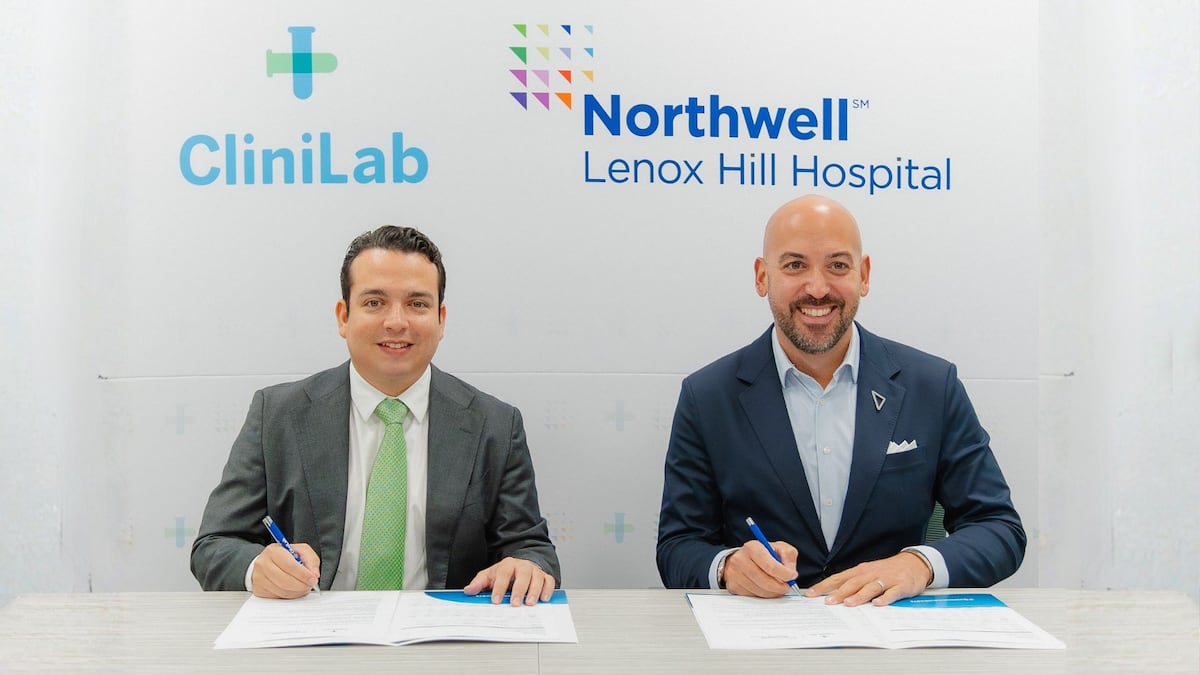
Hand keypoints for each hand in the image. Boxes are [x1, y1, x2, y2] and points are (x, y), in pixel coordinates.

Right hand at [251, 543, 319, 598]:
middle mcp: (263, 564)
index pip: (290, 566)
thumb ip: (310, 560)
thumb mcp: (300, 551)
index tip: (313, 579)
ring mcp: (259, 578)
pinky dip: (289, 596)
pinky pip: (277, 597)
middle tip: (310, 585)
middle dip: (302, 586)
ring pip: (282, 591)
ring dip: (297, 592)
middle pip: (285, 581)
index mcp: (273, 551)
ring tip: (303, 587)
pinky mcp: (259, 589)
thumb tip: (314, 574)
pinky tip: (293, 590)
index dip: (303, 575)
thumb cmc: (285, 556)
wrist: (267, 561)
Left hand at [463, 557, 555, 605]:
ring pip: (537, 578)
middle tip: (515, 603)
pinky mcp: (544, 576)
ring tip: (530, 603)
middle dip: (519, 589)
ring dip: (534, 591)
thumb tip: (468, 590)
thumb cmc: (505, 573)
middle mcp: (523, 566)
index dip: (499, 587)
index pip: (503, 574)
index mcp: (507, 564)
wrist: (520, 565)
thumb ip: (479, 583)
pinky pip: (549, 581)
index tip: (496, 600)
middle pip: (523, 574)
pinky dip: (547, 589)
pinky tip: (544, 599)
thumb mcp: (490, 576)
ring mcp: (535, 571)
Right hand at [723, 540, 798, 597]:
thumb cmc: (761, 553)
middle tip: (787, 586)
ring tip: (778, 587)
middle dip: (780, 587)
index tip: (792, 576)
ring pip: (760, 591)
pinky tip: (767, 588)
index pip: (770, 566)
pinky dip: (764, 594)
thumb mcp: (778, 547)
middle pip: (765, 581)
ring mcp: (736, 574)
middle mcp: (741, 560)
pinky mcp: (734, 585)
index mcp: (753, 548)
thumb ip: (788, 556)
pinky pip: (753, 595)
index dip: (784, 574)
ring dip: (773, 592)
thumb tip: (791, 572)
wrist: (740, 558)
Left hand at [804, 551, 929, 606]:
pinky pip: (892, 593)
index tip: (810, 594)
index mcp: (860, 571)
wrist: (914, 563)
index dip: (824, 586)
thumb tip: (831, 594)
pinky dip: (885, 598)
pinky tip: (878, 604)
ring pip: (870, 587)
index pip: (838, 578)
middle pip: (852, 583)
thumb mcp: (867, 573)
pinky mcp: (900, 586)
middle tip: (827, 602)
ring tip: (849, 603)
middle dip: (839, 592)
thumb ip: (852, 583)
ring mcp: (886, 579)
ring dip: (859, 595)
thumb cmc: (887, 570)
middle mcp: (870, 574)